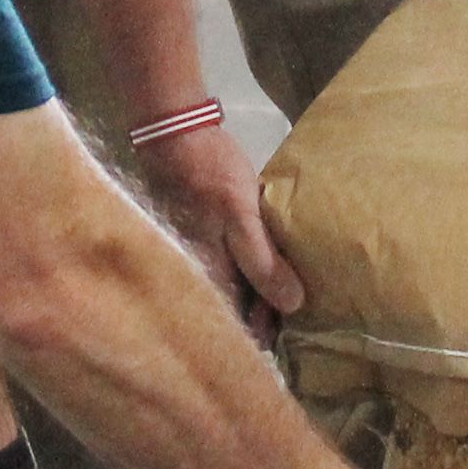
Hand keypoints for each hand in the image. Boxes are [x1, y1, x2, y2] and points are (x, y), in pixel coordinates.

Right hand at [131, 121, 303, 341]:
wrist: (175, 136)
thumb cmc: (209, 175)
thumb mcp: (241, 215)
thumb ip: (262, 261)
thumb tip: (292, 304)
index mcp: (204, 277)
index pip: (232, 323)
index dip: (259, 333)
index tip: (285, 331)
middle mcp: (194, 277)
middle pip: (228, 310)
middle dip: (257, 316)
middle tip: (291, 314)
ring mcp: (193, 258)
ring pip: (226, 291)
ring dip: (251, 298)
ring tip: (284, 297)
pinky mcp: (197, 241)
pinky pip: (224, 269)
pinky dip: (243, 275)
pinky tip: (263, 270)